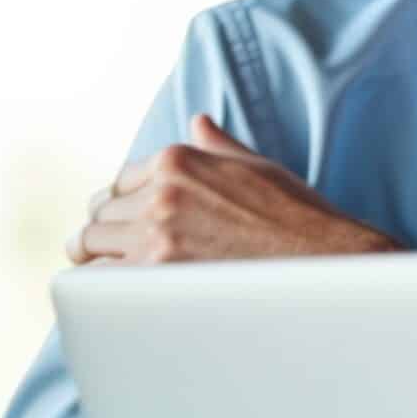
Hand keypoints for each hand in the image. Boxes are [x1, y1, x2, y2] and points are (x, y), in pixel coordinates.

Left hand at [68, 114, 396, 264]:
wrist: (325, 259)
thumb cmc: (298, 217)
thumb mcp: (256, 167)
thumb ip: (217, 145)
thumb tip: (199, 121)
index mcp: (178, 159)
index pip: (119, 181)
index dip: (117, 204)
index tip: (117, 222)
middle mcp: (161, 192)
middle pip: (99, 212)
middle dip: (99, 232)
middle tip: (96, 252)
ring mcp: (157, 233)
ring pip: (92, 245)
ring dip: (93, 260)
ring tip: (98, 274)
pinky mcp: (159, 273)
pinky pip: (102, 280)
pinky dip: (100, 288)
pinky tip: (110, 296)